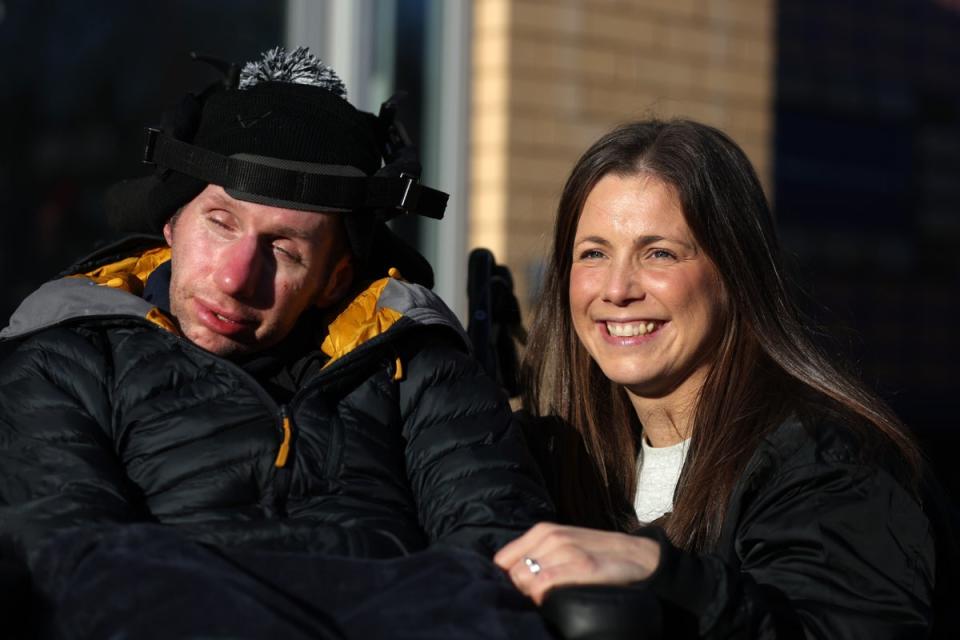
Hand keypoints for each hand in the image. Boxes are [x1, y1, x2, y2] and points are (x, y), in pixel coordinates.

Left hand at [493, 522, 660, 604]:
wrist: (641, 558)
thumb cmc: (597, 556)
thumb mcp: (563, 547)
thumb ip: (536, 557)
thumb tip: (509, 578)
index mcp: (543, 531)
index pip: (503, 560)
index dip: (508, 578)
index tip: (522, 590)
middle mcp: (553, 537)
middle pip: (513, 573)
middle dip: (521, 589)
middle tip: (538, 598)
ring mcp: (569, 550)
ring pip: (527, 578)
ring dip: (533, 594)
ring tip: (549, 600)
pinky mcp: (585, 567)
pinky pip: (546, 584)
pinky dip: (544, 596)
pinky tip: (555, 601)